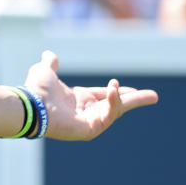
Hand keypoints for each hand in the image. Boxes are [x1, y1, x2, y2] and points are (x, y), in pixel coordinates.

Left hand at [23, 50, 158, 140]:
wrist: (31, 103)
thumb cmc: (36, 90)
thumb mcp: (45, 72)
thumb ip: (50, 64)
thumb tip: (50, 55)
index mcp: (79, 99)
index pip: (105, 95)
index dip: (118, 91)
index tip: (133, 90)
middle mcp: (86, 111)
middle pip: (116, 106)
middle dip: (135, 101)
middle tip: (154, 96)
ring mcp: (88, 122)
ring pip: (113, 111)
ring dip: (120, 99)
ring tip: (119, 89)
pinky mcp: (90, 130)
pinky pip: (107, 117)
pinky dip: (112, 105)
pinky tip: (113, 92)